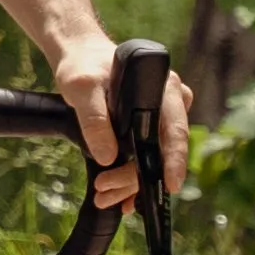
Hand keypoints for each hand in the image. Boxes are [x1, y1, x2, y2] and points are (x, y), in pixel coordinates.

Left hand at [49, 30, 184, 203]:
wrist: (79, 58)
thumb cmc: (83, 65)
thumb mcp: (82, 87)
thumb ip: (94, 119)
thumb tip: (107, 157)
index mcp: (164, 88)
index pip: (175, 129)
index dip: (175, 159)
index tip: (171, 183)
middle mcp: (169, 104)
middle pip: (162, 151)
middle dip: (136, 178)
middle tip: (106, 189)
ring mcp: (160, 118)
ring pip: (153, 159)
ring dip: (130, 182)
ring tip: (105, 195)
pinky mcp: (147, 129)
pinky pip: (146, 158)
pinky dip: (131, 178)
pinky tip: (121, 196)